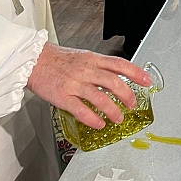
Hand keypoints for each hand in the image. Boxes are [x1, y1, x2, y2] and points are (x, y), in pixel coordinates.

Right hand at [27, 43, 151, 128]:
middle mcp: (86, 70)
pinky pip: (81, 110)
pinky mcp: (63, 96)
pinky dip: (93, 118)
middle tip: (131, 105)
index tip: (146, 81)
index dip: (135, 73)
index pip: (119, 64)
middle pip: (113, 82)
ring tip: (117, 118)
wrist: (34, 60)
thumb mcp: (82, 57)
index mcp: (92, 59)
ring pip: (100, 98)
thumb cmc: (57, 59)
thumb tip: (116, 76)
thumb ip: (98, 66)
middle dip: (126, 96)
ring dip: (112, 110)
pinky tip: (99, 124)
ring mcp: (75, 83)